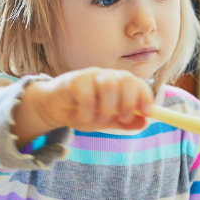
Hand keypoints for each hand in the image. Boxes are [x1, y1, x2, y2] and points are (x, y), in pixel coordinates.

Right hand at [13, 68, 152, 144]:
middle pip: (126, 79)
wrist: (52, 109)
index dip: (145, 96)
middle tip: (122, 118)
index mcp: (117, 84)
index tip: (146, 112)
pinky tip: (82, 116)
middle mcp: (106, 76)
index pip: (137, 83)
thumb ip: (124, 122)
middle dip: (129, 101)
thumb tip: (145, 123)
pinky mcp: (73, 80)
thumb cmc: (81, 112)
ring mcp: (89, 76)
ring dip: (108, 107)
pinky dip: (87, 111)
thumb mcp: (105, 121)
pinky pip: (86, 94)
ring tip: (100, 119)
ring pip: (109, 84)